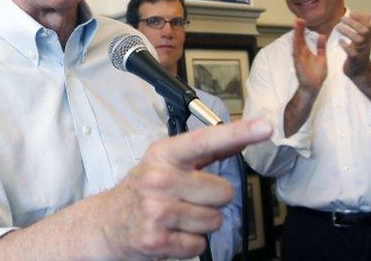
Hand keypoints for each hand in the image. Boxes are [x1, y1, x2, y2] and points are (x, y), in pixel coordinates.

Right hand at [102, 119, 271, 259]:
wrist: (105, 223)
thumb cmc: (142, 189)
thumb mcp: (166, 163)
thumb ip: (205, 151)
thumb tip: (242, 137)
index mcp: (163, 155)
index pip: (205, 141)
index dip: (238, 132)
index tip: (265, 127)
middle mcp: (159, 179)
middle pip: (223, 192)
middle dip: (212, 201)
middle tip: (186, 200)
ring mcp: (157, 211)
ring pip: (215, 221)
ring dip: (201, 224)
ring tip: (177, 218)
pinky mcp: (157, 240)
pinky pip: (199, 245)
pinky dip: (189, 243)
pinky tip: (171, 234)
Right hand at [292, 18, 326, 92]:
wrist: (314, 87)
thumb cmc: (316, 74)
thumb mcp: (321, 57)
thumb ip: (321, 47)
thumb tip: (322, 36)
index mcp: (305, 52)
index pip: (302, 38)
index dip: (302, 29)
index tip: (302, 20)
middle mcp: (300, 53)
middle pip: (298, 38)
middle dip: (298, 29)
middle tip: (299, 19)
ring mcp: (298, 58)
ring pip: (296, 44)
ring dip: (296, 35)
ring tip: (296, 25)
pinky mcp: (298, 64)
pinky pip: (297, 53)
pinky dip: (296, 45)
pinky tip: (296, 38)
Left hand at [336, 11, 370, 76]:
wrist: (361, 71)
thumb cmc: (360, 52)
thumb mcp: (363, 39)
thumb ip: (364, 28)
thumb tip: (368, 15)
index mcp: (368, 37)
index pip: (368, 24)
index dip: (361, 17)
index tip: (351, 12)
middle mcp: (367, 43)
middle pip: (364, 30)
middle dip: (353, 23)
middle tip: (341, 18)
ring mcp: (362, 51)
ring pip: (359, 40)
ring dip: (348, 32)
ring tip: (338, 28)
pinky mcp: (355, 59)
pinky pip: (352, 52)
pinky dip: (346, 46)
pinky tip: (340, 41)